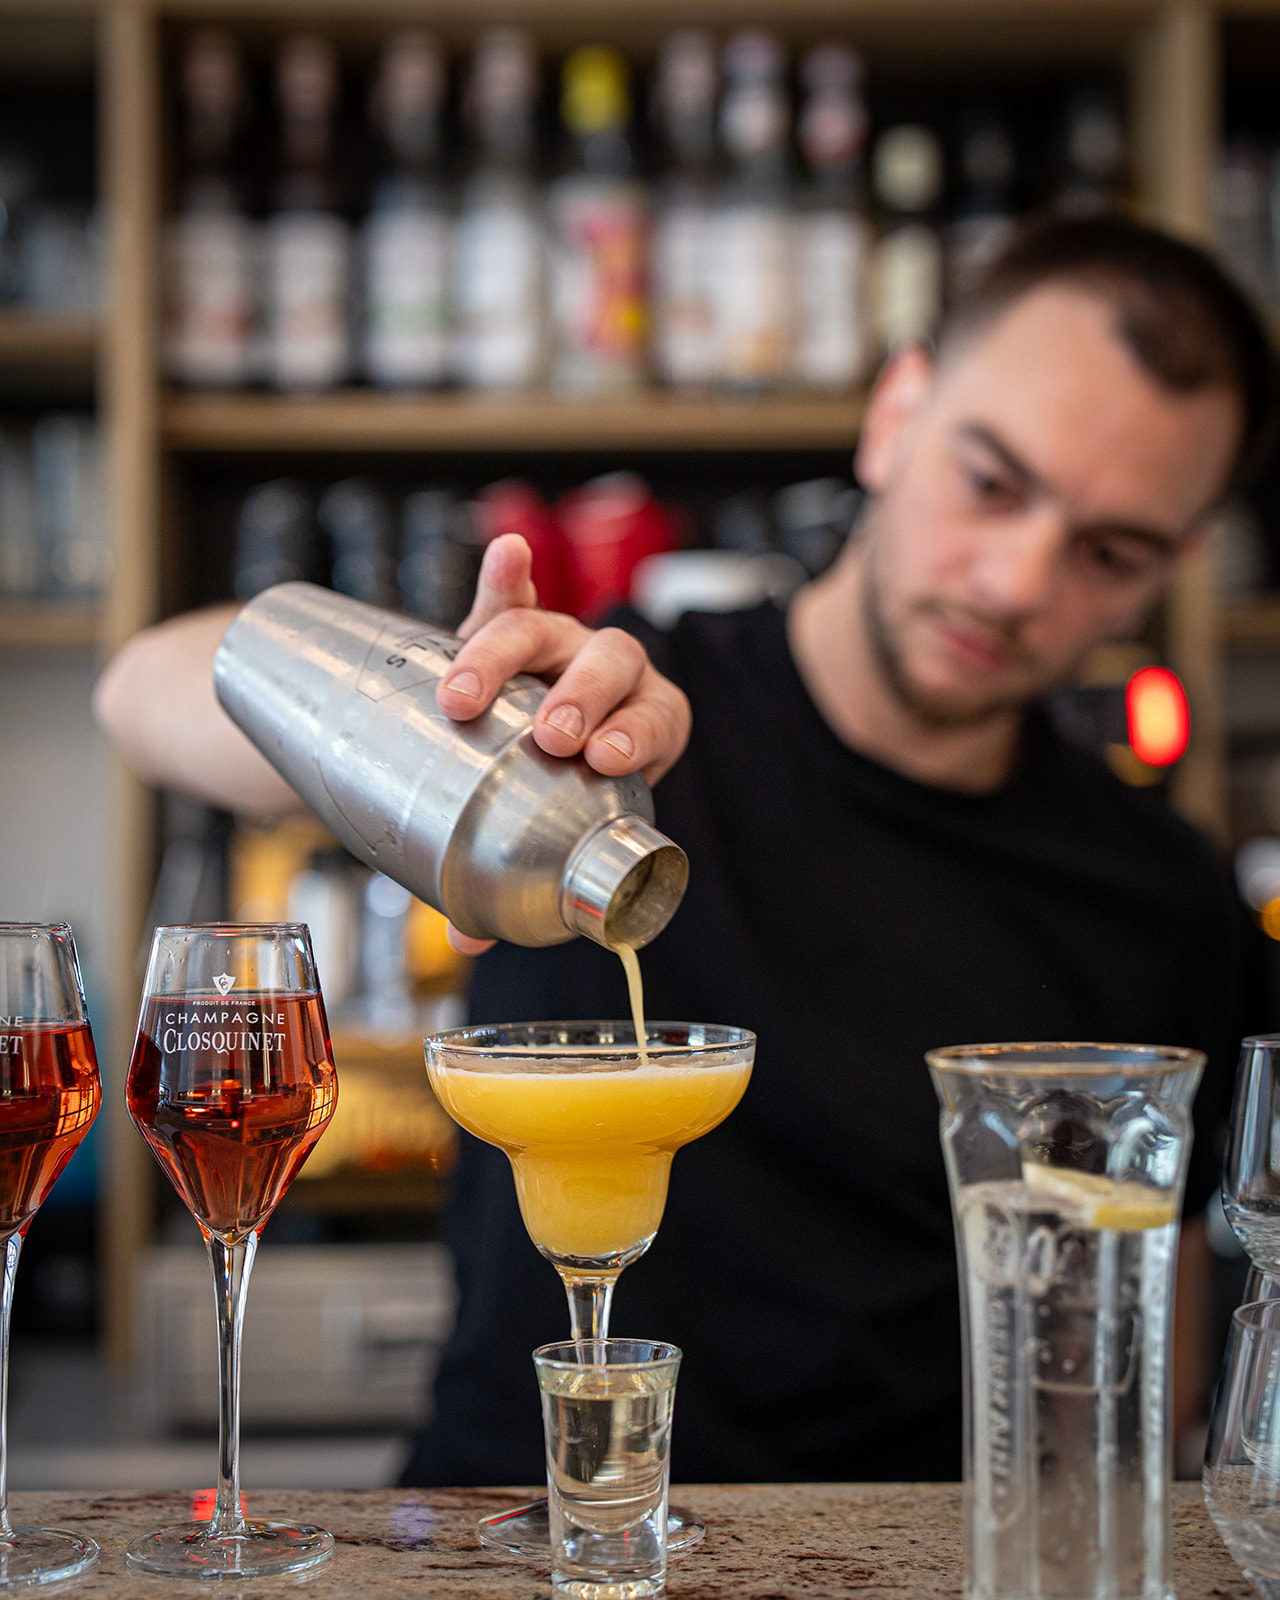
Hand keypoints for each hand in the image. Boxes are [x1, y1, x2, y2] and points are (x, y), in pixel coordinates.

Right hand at [435, 534, 690, 954]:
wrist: (517, 741)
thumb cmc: (551, 794)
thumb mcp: (555, 830)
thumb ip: (521, 877)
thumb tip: (470, 944)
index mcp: (643, 723)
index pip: (656, 718)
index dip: (637, 733)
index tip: (607, 760)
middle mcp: (609, 675)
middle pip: (610, 664)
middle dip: (584, 697)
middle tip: (551, 737)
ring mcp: (558, 644)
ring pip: (548, 629)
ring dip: (512, 653)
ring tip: (468, 694)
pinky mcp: (506, 624)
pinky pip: (506, 592)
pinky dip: (507, 572)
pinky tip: (509, 554)